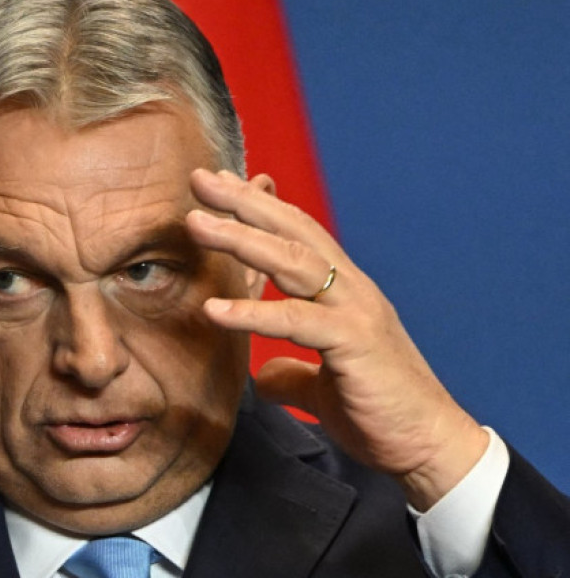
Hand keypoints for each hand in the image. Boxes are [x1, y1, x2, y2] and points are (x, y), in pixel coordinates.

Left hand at [185, 169, 488, 509]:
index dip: (258, 207)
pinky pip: (297, 321)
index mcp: (342, 292)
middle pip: (292, 231)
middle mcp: (351, 289)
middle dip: (243, 202)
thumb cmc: (380, 412)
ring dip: (241, 239)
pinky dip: (253, 314)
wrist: (429, 446)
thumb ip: (292, 372)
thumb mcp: (322, 386)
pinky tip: (214, 310)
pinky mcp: (355, 343)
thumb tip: (263, 375)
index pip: (297, 234)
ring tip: (196, 224)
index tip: (220, 184)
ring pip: (293, 260)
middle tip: (201, 178)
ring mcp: (355, 312)